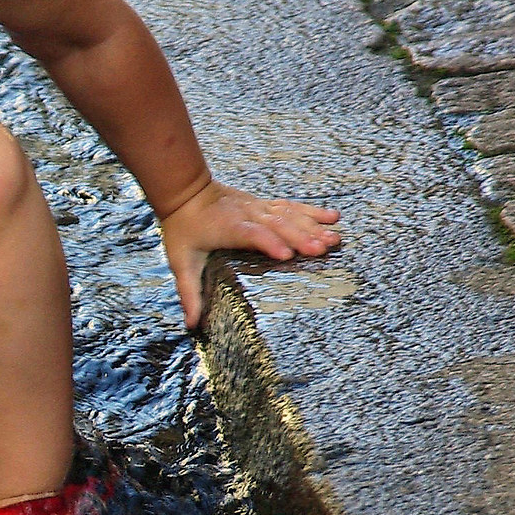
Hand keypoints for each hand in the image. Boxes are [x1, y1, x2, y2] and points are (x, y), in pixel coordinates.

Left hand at [158, 181, 340, 330]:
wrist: (185, 190)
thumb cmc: (182, 228)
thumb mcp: (180, 262)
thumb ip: (189, 292)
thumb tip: (192, 324)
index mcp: (228, 228)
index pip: (251, 234)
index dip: (268, 243)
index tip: (287, 255)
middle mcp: (247, 215)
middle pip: (277, 225)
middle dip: (300, 236)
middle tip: (323, 250)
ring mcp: (258, 208)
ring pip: (289, 216)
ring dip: (312, 226)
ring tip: (334, 239)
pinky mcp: (264, 205)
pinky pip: (292, 207)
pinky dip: (312, 212)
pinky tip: (332, 217)